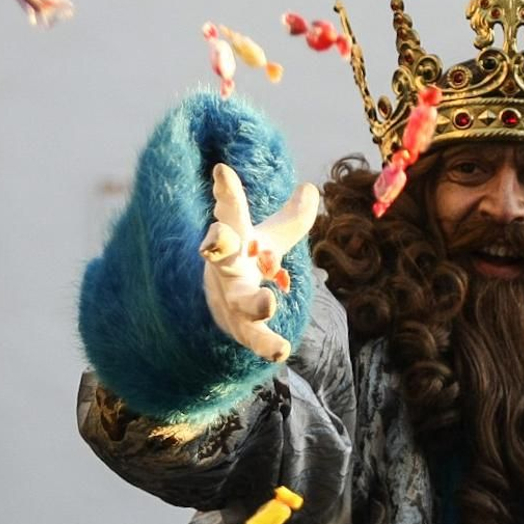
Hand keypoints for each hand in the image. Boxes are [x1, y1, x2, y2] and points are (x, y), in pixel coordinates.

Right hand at [199, 163, 318, 362]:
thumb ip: (292, 218)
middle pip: (220, 253)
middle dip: (217, 245)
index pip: (231, 211)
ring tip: (268, 302)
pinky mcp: (241, 327)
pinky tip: (282, 351)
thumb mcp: (271, 238)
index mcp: (236, 238)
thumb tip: (309, 189)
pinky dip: (266, 345)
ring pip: (239, 300)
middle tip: (215, 239)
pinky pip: (254, 337)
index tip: (222, 171)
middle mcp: (227, 267)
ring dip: (252, 301)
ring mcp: (231, 298)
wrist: (220, 307)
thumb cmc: (248, 262)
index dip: (226, 192)